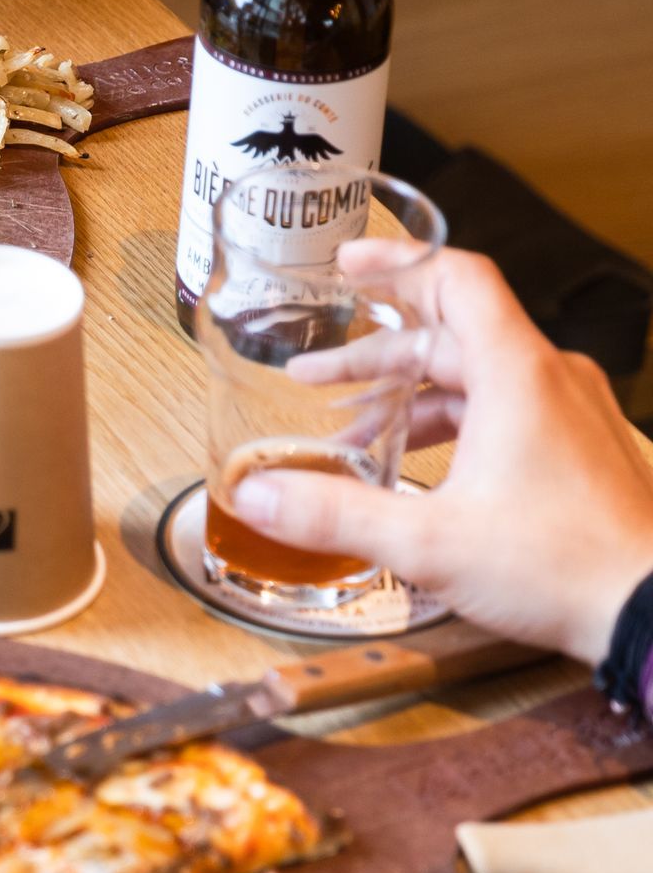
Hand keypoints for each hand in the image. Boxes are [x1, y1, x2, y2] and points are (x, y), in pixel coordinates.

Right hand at [229, 243, 652, 663]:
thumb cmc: (561, 566)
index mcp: (515, 373)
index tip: (349, 264)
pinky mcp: (583, 449)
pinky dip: (459, 425)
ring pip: (481, 379)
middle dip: (377, 357)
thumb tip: (259, 496)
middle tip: (317, 379)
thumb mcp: (427, 543)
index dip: (396, 263)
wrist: (651, 609)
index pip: (455, 279)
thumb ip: (333, 514)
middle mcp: (550, 378)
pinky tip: (424, 470)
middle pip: (453, 337)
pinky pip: (511, 412)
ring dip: (415, 398)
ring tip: (358, 435)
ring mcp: (573, 412)